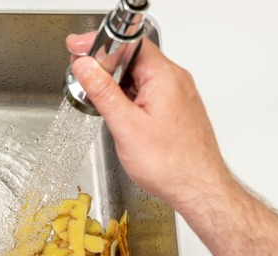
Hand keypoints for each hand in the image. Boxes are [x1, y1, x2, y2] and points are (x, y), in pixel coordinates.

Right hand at [66, 33, 230, 210]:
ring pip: (140, 77)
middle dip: (105, 67)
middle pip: (134, 59)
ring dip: (116, 86)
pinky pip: (148, 93)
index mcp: (165, 77)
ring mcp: (177, 95)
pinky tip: (119, 115)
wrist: (198, 189)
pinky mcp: (176, 110)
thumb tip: (86, 67)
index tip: (79, 50)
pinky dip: (129, 98)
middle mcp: (175, 81)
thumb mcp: (125, 126)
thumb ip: (103, 92)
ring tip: (99, 103)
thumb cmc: (171, 164)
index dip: (101, 45)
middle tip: (82, 79)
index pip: (130, 44)